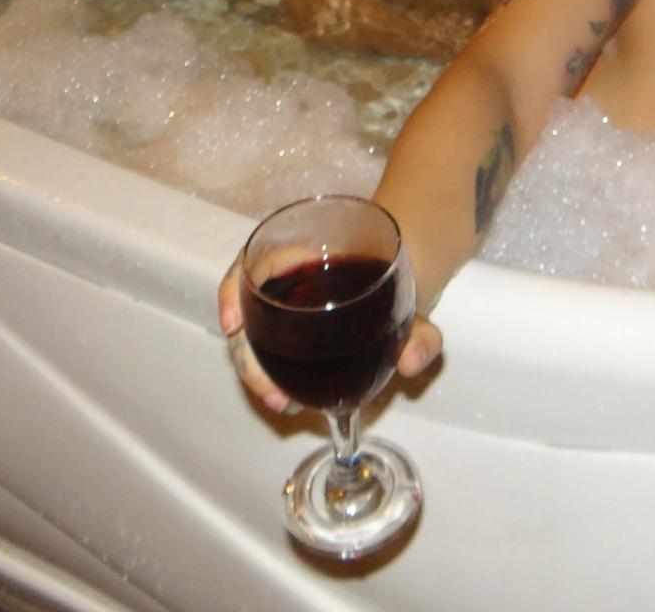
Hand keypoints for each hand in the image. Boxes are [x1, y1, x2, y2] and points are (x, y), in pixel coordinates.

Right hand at [217, 260, 443, 413]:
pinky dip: (265, 375)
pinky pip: (264, 353)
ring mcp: (280, 308)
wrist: (399, 295)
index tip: (233, 325)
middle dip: (249, 355)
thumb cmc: (395, 291)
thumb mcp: (413, 309)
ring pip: (250, 338)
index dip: (234, 290)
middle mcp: (284, 279)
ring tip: (283, 402)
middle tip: (274, 394)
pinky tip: (281, 397)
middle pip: (247, 310)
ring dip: (256, 372)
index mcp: (305, 253)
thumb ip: (421, 335)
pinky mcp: (284, 335)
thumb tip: (412, 362)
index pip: (256, 261)